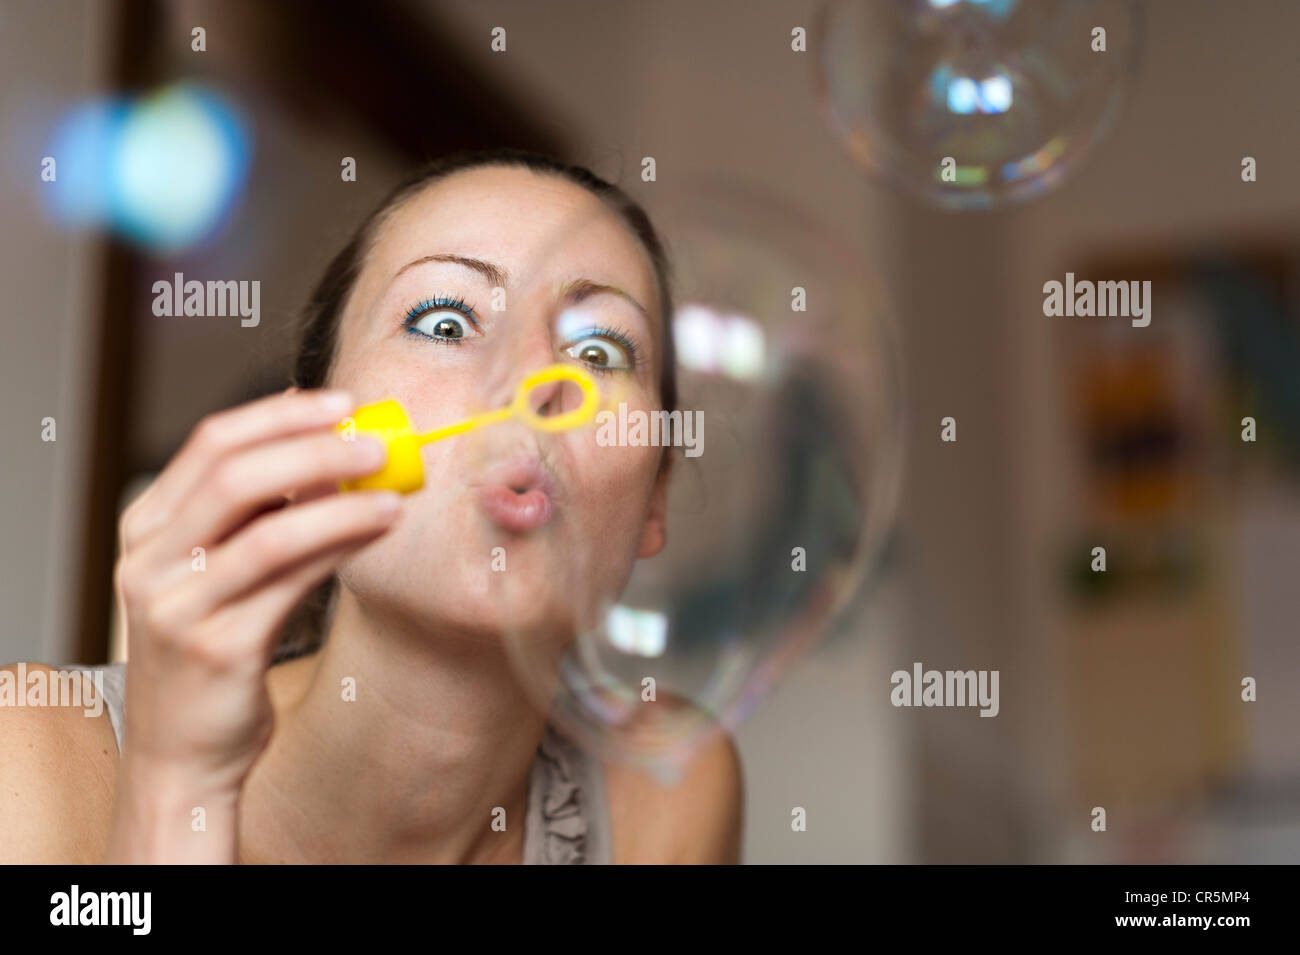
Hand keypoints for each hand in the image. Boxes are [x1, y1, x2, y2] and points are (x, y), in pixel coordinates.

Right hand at [105, 388, 397, 860]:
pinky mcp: (217, 647)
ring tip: (394, 485)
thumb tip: (336, 456)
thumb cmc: (214, 653)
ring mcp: (178, 605)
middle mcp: (150, 561)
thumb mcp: (220, 574)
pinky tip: (378, 529)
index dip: (279, 414)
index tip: (339, 402)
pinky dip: (341, 544)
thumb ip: (259, 518)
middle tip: (376, 440)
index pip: (210, 444)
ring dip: (341, 498)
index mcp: (147, 528)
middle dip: (314, 447)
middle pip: (236, 475)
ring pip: (270, 528)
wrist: (184, 755)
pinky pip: (292, 579)